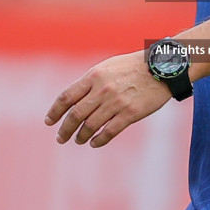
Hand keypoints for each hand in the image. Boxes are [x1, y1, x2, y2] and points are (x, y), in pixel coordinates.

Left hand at [44, 50, 173, 147]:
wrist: (161, 67)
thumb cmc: (132, 66)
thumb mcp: (106, 67)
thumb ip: (90, 82)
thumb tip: (73, 100)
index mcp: (93, 76)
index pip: (66, 97)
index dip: (55, 112)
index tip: (49, 122)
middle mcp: (102, 90)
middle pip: (75, 115)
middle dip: (64, 130)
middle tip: (60, 138)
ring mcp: (116, 103)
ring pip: (90, 126)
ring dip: (81, 136)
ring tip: (78, 140)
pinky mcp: (130, 114)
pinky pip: (109, 132)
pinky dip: (99, 140)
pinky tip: (94, 143)